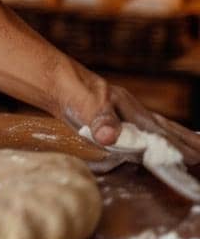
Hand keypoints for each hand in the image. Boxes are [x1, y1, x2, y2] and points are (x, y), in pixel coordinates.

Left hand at [58, 68, 199, 166]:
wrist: (53, 80)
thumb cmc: (69, 91)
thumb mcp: (84, 104)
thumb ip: (100, 119)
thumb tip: (110, 137)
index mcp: (128, 108)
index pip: (157, 131)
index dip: (174, 146)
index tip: (192, 158)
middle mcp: (130, 109)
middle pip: (163, 126)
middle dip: (184, 139)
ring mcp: (122, 111)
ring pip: (155, 126)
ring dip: (174, 137)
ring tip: (192, 148)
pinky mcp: (111, 117)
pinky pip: (140, 129)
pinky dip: (154, 136)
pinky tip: (154, 143)